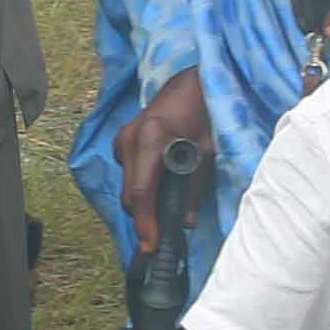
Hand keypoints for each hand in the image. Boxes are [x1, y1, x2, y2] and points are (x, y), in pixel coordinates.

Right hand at [118, 70, 216, 251]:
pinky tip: (161, 183)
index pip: (142, 193)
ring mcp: (122, 138)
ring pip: (128, 186)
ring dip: (144, 201)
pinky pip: (129, 173)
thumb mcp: (207, 153)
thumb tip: (186, 223)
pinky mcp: (122, 139)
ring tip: (166, 209)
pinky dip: (142, 185)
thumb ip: (195, 189)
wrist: (190, 83)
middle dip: (144, 218)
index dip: (146, 224)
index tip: (151, 246)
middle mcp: (130, 138)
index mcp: (151, 139)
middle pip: (130, 195)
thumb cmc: (204, 112)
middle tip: (161, 237)